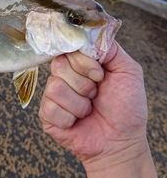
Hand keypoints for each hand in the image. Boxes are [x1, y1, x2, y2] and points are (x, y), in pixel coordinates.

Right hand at [39, 41, 147, 171]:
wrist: (122, 142)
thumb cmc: (126, 109)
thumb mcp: (128, 71)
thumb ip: (111, 49)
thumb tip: (91, 35)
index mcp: (82, 64)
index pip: (69, 48)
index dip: (83, 62)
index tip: (99, 75)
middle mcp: (66, 76)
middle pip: (59, 65)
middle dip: (83, 84)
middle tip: (96, 95)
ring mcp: (54, 96)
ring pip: (55, 88)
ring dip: (79, 103)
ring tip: (89, 110)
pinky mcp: (47, 116)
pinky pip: (50, 108)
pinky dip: (69, 117)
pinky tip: (78, 122)